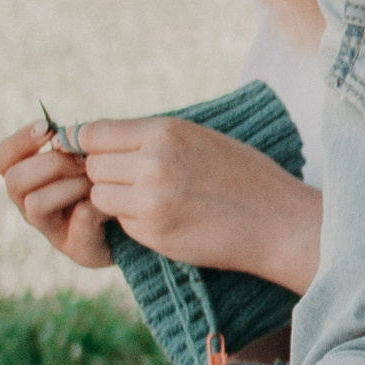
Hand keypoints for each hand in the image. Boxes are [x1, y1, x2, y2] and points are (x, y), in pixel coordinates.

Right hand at [0, 121, 110, 268]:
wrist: (141, 220)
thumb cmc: (112, 180)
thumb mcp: (92, 156)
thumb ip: (76, 144)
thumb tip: (68, 133)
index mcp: (29, 178)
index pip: (2, 158)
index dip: (19, 141)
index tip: (47, 126)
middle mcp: (30, 204)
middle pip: (15, 180)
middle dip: (52, 163)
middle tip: (86, 160)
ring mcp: (51, 229)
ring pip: (35, 203)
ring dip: (71, 186)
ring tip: (99, 181)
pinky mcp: (77, 249)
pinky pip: (78, 222)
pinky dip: (96, 207)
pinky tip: (113, 202)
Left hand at [74, 116, 322, 291]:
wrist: (278, 221)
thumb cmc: (244, 176)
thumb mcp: (200, 138)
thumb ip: (152, 138)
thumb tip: (94, 138)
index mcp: (166, 132)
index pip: (92, 132)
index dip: (86, 144)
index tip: (91, 153)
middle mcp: (154, 162)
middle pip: (92, 165)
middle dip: (106, 174)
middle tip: (134, 181)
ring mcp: (151, 199)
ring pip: (100, 196)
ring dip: (116, 199)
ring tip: (151, 200)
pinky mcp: (154, 232)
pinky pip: (121, 223)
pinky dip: (135, 222)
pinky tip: (168, 219)